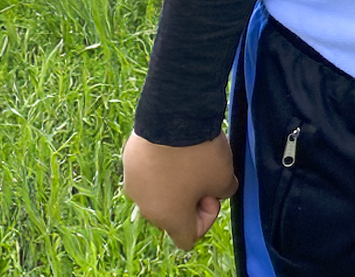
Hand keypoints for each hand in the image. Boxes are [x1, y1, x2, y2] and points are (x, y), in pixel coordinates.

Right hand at [123, 131, 236, 250]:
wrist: (172, 117)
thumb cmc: (198, 154)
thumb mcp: (225, 176)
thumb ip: (224, 191)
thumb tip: (219, 190)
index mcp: (169, 217)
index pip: (187, 237)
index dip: (205, 220)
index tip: (213, 194)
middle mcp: (145, 206)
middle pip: (172, 213)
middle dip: (191, 198)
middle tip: (205, 173)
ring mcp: (133, 183)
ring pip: (159, 191)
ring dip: (176, 180)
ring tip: (191, 156)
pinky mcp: (129, 162)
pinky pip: (149, 171)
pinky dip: (163, 164)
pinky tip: (176, 145)